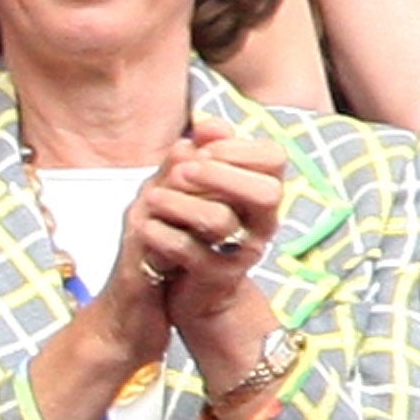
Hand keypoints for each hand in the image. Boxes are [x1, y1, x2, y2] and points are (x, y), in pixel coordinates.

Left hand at [136, 120, 284, 339]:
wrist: (202, 294)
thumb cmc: (205, 231)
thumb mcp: (207, 190)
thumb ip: (210, 155)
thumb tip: (205, 125)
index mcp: (265, 195)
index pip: (274, 159)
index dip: (239, 147)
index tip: (203, 146)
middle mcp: (264, 223)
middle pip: (266, 191)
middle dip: (221, 174)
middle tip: (182, 170)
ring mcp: (242, 252)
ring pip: (221, 220)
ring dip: (183, 203)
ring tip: (150, 197)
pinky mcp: (216, 278)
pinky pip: (191, 253)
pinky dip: (165, 236)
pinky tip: (145, 226)